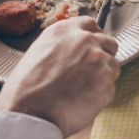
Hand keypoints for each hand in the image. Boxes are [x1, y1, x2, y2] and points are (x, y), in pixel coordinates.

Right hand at [0, 18, 121, 137]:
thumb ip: (61, 45)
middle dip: (103, 56)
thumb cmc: (26, 90)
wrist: (28, 114)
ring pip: (112, 65)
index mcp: (65, 30)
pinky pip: (111, 86)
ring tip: (82, 91)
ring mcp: (98, 58)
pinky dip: (102, 94)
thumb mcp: (37, 53)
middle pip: (107, 43)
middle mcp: (84, 40)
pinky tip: (83, 101)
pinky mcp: (107, 80)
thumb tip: (74, 50)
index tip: (93, 46)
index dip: (93, 37)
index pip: (89, 25)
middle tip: (90, 73)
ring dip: (102, 77)